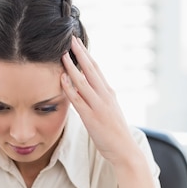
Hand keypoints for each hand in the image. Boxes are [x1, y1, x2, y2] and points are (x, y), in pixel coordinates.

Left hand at [61, 36, 136, 164]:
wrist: (124, 150)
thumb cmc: (114, 133)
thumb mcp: (108, 111)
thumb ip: (98, 99)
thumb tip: (85, 90)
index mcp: (109, 92)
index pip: (96, 69)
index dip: (86, 54)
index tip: (77, 43)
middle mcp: (105, 95)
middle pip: (91, 69)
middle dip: (80, 52)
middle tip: (71, 38)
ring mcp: (99, 106)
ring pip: (84, 81)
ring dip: (72, 66)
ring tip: (63, 53)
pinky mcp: (92, 117)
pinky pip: (78, 99)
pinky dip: (70, 87)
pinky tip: (62, 78)